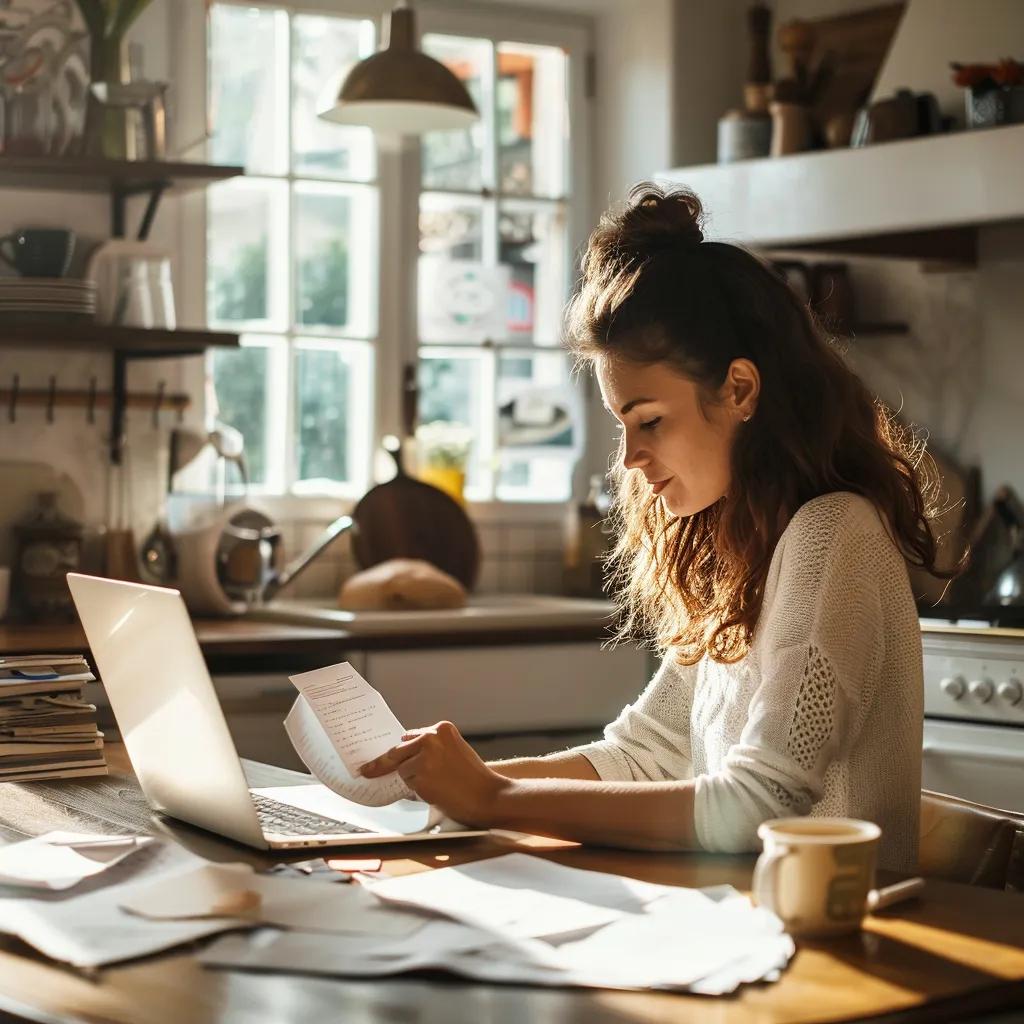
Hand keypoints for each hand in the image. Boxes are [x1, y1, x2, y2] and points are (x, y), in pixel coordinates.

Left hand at [359, 721, 508, 827]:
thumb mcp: (455, 752)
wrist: (488, 796)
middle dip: (383, 763)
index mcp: (442, 729)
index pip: (411, 737)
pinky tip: (435, 791)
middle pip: (398, 750)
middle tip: (366, 770)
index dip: (399, 749)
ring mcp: (424, 756)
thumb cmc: (473, 779)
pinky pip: (407, 784)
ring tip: (438, 785)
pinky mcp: (419, 775)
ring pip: (402, 769)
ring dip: (412, 780)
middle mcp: (431, 737)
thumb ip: (432, 751)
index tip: (382, 754)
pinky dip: (415, 790)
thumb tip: (403, 761)